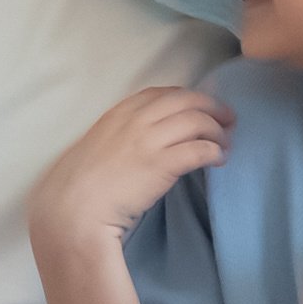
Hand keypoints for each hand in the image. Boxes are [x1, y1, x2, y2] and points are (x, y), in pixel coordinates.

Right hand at [25, 83, 231, 259]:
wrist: (74, 209)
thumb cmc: (80, 186)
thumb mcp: (98, 147)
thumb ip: (120, 137)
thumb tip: (141, 144)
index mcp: (119, 113)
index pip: (163, 93)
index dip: (188, 97)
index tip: (201, 107)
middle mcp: (137, 120)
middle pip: (187, 100)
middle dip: (213, 107)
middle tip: (228, 120)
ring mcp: (149, 141)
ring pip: (198, 121)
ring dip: (218, 131)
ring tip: (225, 144)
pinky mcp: (162, 165)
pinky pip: (199, 149)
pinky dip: (215, 152)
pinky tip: (219, 160)